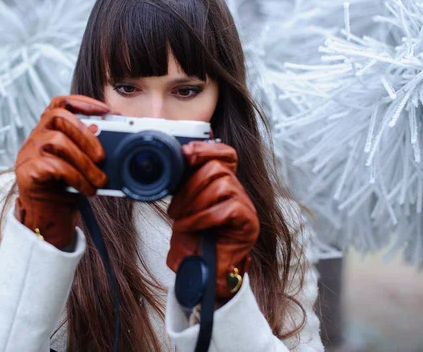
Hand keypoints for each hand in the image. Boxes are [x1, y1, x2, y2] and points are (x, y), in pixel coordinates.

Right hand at [14, 95, 109, 248]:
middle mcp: (36, 137)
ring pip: (58, 141)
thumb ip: (91, 148)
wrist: (49, 217)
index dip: (82, 102)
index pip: (59, 103)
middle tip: (103, 157)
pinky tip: (87, 189)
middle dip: (86, 134)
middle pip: (58, 117)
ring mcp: (28, 153)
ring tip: (100, 180)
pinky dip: (77, 178)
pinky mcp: (26, 171)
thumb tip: (113, 137)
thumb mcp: (82, 164)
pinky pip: (54, 166)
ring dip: (85, 162)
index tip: (105, 110)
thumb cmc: (67, 188)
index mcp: (49, 130)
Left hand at [166, 141, 259, 300]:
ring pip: (222, 184)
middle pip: (218, 168)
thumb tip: (174, 161)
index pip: (225, 153)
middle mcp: (237, 192)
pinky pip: (226, 208)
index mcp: (222, 184)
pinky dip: (202, 217)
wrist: (202, 273)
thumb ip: (182, 185)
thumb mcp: (183, 207)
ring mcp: (246, 206)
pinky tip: (190, 226)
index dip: (206, 148)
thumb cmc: (193, 241)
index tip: (185, 154)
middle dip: (189, 185)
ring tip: (180, 220)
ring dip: (194, 202)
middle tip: (174, 208)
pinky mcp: (248, 222)